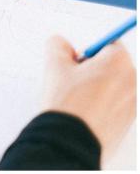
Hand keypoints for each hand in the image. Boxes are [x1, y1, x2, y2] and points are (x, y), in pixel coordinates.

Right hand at [42, 35, 135, 162]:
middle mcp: (132, 81)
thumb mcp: (54, 65)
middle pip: (113, 65)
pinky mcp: (128, 122)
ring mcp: (133, 104)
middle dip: (94, 69)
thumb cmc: (67, 103)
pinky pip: (114, 105)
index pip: (109, 44)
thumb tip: (61, 44)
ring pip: (113, 86)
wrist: (71, 141)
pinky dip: (101, 105)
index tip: (76, 61)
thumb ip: (58, 46)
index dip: (89, 51)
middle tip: (72, 79)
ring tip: (76, 99)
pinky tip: (83, 113)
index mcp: (118, 62)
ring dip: (97, 87)